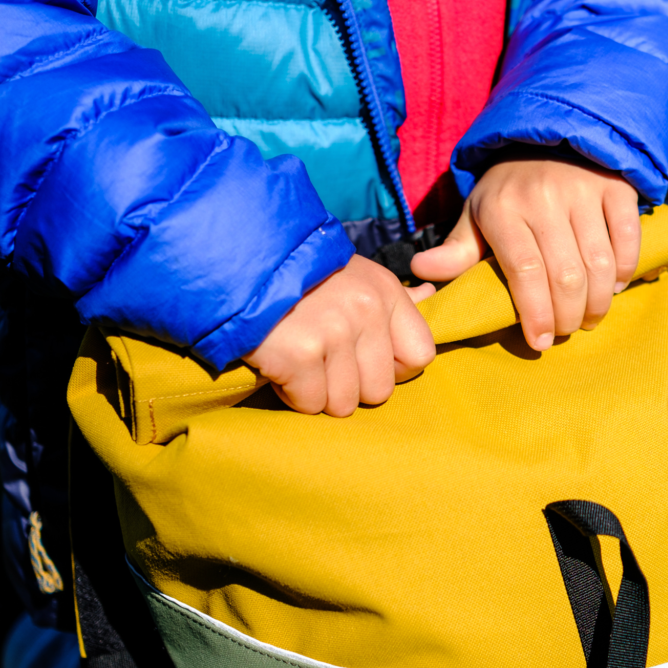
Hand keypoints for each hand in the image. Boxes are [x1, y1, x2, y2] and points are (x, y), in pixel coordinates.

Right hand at [244, 255, 435, 416]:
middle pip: (380, 391)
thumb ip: (392, 296)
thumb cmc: (298, 275)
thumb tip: (430, 295)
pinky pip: (310, 403)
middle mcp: (366, 311)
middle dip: (349, 386)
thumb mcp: (352, 274)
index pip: (420, 356)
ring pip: (344, 404)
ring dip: (318, 392)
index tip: (364, 361)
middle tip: (321, 361)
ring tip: (299, 359)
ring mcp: (334, 333)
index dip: (392, 369)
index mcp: (385, 292)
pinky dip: (291, 393)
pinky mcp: (300, 355)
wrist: (236, 264)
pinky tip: (280, 364)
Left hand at [410, 158, 639, 351]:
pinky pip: (628, 236)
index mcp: (503, 209)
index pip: (524, 272)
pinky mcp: (615, 186)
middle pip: (565, 275)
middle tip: (566, 331)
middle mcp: (544, 197)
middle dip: (569, 316)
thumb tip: (420, 272)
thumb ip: (454, 251)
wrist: (546, 136)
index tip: (540, 343)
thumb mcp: (475, 215)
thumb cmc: (507, 190)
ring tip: (589, 318)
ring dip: (599, 301)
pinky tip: (617, 287)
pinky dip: (626, 268)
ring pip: (600, 262)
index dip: (535, 312)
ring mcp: (583, 190)